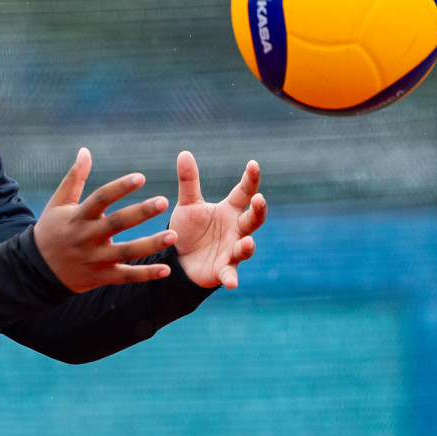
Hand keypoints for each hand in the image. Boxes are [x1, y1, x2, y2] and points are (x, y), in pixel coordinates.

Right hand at [33, 148, 176, 292]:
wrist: (36, 270)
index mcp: (78, 216)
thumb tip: (85, 150)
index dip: (120, 187)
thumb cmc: (50, 230)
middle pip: (117, 223)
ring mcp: (95, 259)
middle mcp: (87, 237)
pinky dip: (146, 274)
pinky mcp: (101, 277)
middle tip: (164, 201)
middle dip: (141, 212)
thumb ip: (75, 178)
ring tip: (174, 236)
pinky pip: (126, 276)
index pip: (101, 198)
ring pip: (126, 252)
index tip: (141, 177)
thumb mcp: (59, 203)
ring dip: (150, 245)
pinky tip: (166, 269)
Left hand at [169, 151, 266, 288]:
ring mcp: (232, 251)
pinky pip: (230, 274)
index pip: (244, 192)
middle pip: (253, 219)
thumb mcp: (187, 205)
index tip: (253, 165)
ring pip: (246, 247)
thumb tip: (184, 152)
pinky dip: (231, 278)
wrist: (178, 259)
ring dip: (248, 245)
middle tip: (258, 200)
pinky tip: (232, 283)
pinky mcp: (223, 270)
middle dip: (258, 210)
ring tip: (247, 242)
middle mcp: (236, 230)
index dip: (250, 179)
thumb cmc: (188, 230)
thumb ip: (188, 182)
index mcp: (229, 211)